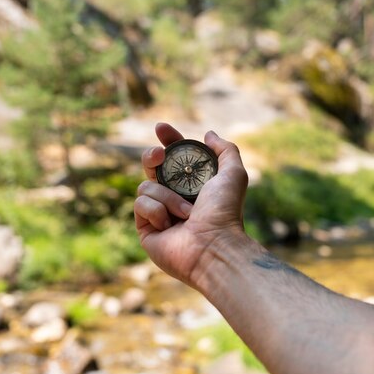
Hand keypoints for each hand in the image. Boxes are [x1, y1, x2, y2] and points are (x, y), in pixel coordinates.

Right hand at [134, 123, 248, 287]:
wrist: (213, 246)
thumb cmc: (225, 212)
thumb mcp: (233, 174)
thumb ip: (225, 150)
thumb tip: (208, 134)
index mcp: (194, 185)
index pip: (176, 158)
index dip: (168, 141)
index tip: (161, 128)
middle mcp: (175, 198)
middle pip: (152, 168)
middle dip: (152, 157)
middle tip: (158, 155)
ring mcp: (159, 213)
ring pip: (146, 186)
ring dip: (168, 197)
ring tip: (187, 214)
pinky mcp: (146, 228)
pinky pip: (141, 204)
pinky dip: (157, 210)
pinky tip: (170, 226)